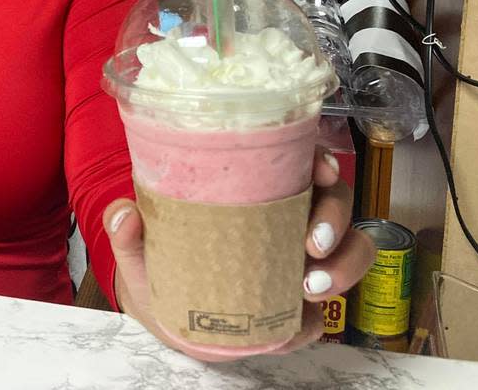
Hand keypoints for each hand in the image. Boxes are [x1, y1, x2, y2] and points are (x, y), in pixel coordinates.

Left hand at [104, 147, 376, 361]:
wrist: (167, 320)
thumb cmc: (162, 267)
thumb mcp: (141, 247)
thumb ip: (128, 230)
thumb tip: (126, 215)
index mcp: (256, 190)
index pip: (299, 160)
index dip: (320, 157)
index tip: (319, 168)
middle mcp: (288, 219)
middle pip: (336, 200)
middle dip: (336, 217)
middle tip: (312, 243)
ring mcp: (302, 262)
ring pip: (351, 249)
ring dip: (344, 265)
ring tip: (310, 285)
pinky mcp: (304, 307)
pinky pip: (332, 308)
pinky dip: (323, 316)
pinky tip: (302, 319)